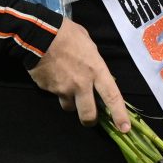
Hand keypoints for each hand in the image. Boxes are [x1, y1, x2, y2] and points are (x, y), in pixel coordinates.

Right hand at [28, 18, 132, 134]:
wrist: (39, 35)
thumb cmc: (67, 34)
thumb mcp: (88, 44)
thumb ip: (93, 60)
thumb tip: (93, 68)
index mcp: (96, 71)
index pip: (111, 97)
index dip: (119, 114)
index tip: (123, 129)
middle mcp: (82, 84)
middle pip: (89, 115)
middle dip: (90, 120)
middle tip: (90, 117)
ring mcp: (64, 89)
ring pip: (69, 107)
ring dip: (70, 101)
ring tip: (66, 86)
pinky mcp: (49, 90)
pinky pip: (55, 95)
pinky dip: (56, 89)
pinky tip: (53, 75)